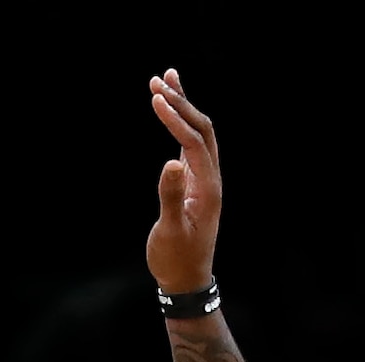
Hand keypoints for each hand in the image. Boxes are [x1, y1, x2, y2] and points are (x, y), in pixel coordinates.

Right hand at [142, 70, 225, 295]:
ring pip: (198, 133)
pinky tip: (170, 111)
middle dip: (182, 102)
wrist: (186, 280)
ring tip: (165, 79)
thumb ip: (170, 197)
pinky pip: (189, 146)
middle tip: (158, 80)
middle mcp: (209, 179)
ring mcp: (202, 179)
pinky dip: (179, 125)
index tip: (155, 99)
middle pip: (202, 129)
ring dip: (183, 106)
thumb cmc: (176, 259)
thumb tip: (169, 163)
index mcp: (207, 188)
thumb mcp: (170, 232)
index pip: (193, 142)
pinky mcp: (192, 183)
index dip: (175, 118)